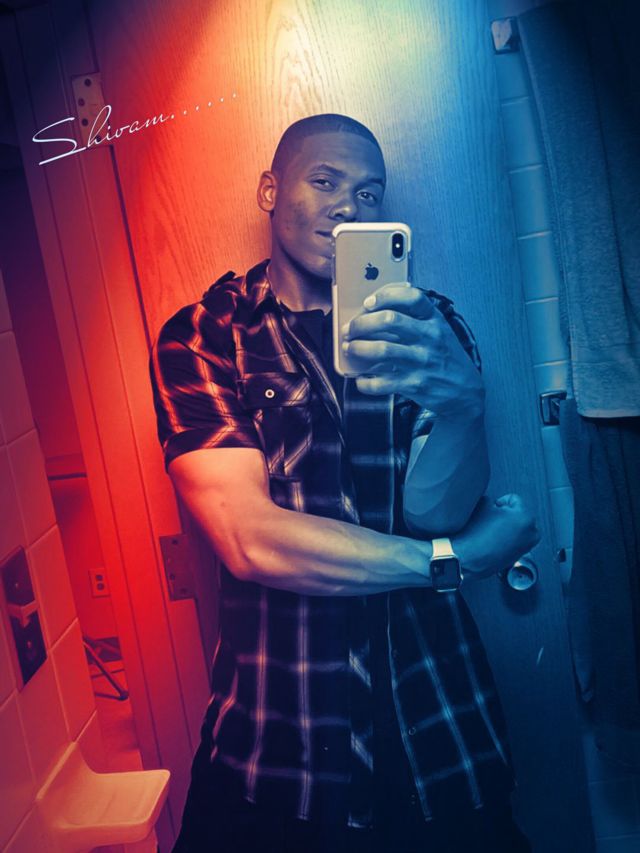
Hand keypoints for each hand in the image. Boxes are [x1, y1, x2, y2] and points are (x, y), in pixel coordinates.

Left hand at [341, 282, 483, 417]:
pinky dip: (365, 381)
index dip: (386, 296)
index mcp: (435, 320)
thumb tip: (377, 310)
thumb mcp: (439, 331)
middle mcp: (429, 338)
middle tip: (350, 329)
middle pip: (389, 320)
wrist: (466, 392)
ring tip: (350, 348)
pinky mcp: (414, 384)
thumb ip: (415, 318)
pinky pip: (381, 382)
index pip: (412, 297)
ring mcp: (422, 361)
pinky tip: (361, 379)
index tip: (368, 302)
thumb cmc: (445, 357)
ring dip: (358, 348)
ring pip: (382, 349)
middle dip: (362, 323)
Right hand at [453, 494, 540, 580]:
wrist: (465, 558)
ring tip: (492, 531)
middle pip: (519, 513)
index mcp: (526, 517)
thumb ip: (494, 498)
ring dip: (507, 526)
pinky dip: (507, 537)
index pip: (513, 499)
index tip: (489, 512)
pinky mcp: (520, 556)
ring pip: (518, 526)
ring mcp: (528, 546)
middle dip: (506, 514)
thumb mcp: (483, 505)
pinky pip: (516, 539)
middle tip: (491, 521)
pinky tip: (494, 540)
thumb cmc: (474, 532)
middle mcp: (532, 533)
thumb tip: (496, 503)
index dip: (498, 502)